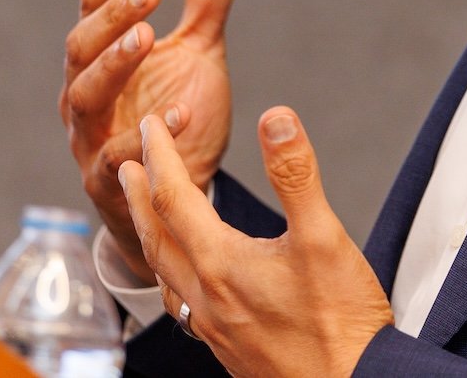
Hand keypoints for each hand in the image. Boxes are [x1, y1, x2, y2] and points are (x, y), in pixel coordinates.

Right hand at [61, 0, 239, 282]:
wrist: (176, 196)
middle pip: (81, 46)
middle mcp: (84, 92)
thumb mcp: (199, 51)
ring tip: (148, 36)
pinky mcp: (108, 182)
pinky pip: (117, 158)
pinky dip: (144, 135)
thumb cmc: (176, 114)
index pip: (94, 4)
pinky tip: (180, 111)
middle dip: (113, 15)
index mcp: (101, 55)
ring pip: (86, 96)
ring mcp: (89, 138)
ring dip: (114, 64)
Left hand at [120, 106, 393, 377]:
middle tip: (126, 163)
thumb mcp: (325, 237)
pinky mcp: (229, 348)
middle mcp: (206, 298)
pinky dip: (172, 273)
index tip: (152, 125)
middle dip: (139, 195)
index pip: (174, 197)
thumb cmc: (341, 322)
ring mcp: (214, 328)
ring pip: (164, 274)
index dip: (161, 155)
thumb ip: (296, 174)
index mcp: (221, 264)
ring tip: (147, 214)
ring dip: (150, 235)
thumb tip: (275, 118)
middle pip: (156, 237)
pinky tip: (188, 277)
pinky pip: (182, 303)